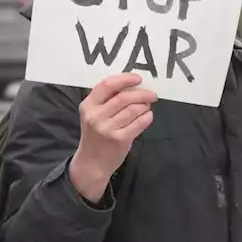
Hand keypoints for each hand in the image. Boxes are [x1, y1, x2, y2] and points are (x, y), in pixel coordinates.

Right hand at [69, 73, 156, 201]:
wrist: (92, 163)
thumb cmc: (96, 136)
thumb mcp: (93, 115)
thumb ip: (107, 101)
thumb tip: (133, 86)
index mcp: (88, 105)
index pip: (107, 85)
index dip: (125, 79)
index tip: (138, 78)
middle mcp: (96, 116)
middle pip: (124, 97)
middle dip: (142, 94)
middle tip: (152, 94)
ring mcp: (107, 128)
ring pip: (133, 109)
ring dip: (145, 106)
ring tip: (147, 107)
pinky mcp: (119, 140)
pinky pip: (139, 123)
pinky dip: (147, 117)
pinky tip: (148, 116)